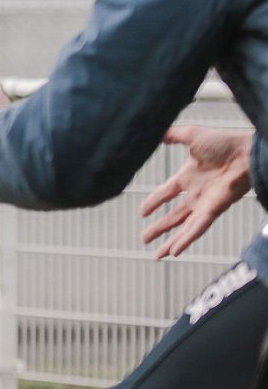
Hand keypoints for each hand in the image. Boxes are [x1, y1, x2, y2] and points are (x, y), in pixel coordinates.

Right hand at [138, 126, 252, 259]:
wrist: (246, 151)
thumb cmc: (225, 142)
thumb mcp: (191, 136)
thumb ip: (171, 135)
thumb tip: (154, 132)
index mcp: (188, 176)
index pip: (166, 193)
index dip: (154, 203)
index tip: (142, 213)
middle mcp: (196, 193)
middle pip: (173, 216)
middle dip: (158, 228)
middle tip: (143, 239)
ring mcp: (205, 203)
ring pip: (183, 228)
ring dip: (169, 241)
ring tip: (156, 256)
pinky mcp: (214, 210)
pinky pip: (197, 228)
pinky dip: (186, 240)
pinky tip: (175, 251)